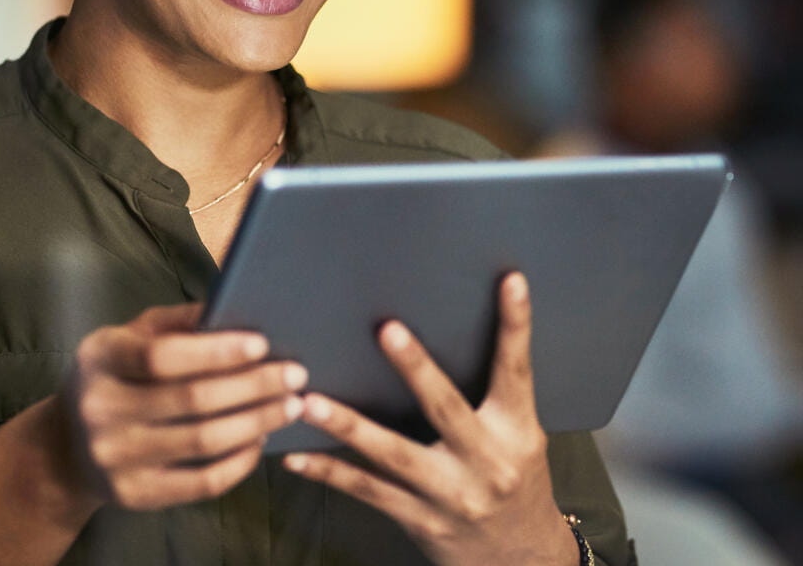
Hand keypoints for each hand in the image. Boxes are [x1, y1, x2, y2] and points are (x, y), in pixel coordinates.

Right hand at [62, 303, 305, 510]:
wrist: (67, 449)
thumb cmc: (116, 375)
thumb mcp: (131, 336)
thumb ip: (176, 322)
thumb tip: (234, 305)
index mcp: (100, 357)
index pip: (162, 357)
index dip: (216, 351)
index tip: (262, 343)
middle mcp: (101, 409)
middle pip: (191, 400)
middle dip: (253, 386)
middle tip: (296, 374)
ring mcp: (115, 458)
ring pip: (202, 442)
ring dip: (256, 422)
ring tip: (292, 405)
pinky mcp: (134, 496)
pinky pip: (200, 483)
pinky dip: (239, 461)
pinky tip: (262, 439)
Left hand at [282, 273, 575, 565]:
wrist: (523, 560)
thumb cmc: (515, 479)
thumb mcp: (519, 434)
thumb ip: (492, 390)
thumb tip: (453, 321)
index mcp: (516, 430)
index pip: (516, 369)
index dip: (515, 324)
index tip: (510, 280)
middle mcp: (486, 462)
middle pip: (446, 408)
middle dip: (416, 369)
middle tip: (387, 330)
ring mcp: (451, 496)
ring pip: (393, 456)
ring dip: (348, 426)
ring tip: (311, 401)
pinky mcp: (420, 520)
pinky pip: (367, 492)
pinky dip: (329, 471)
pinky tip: (295, 454)